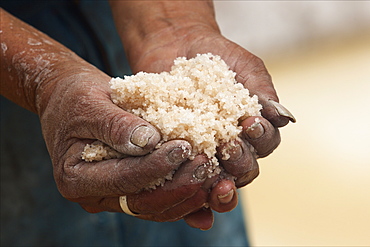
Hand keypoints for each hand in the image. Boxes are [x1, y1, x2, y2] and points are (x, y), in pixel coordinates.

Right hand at [37, 63, 224, 223]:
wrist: (67, 99)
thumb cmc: (74, 97)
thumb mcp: (89, 104)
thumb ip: (116, 125)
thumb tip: (150, 142)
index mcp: (76, 178)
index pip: (123, 180)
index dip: (155, 167)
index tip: (183, 148)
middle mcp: (94, 195)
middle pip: (142, 202)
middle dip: (177, 186)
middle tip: (206, 165)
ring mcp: (112, 195)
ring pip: (154, 206)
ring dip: (185, 194)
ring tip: (212, 173)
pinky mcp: (129, 187)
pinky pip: (158, 198)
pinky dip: (182, 196)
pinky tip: (207, 190)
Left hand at [113, 2, 294, 227]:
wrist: (178, 47)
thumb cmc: (217, 58)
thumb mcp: (246, 69)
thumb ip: (263, 92)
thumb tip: (285, 118)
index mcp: (251, 131)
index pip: (265, 145)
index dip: (261, 138)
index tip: (250, 122)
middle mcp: (230, 147)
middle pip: (244, 169)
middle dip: (240, 160)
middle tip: (230, 142)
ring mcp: (203, 153)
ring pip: (216, 180)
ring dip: (217, 182)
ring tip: (209, 168)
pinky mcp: (176, 155)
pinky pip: (183, 178)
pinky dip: (187, 191)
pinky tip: (186, 191)